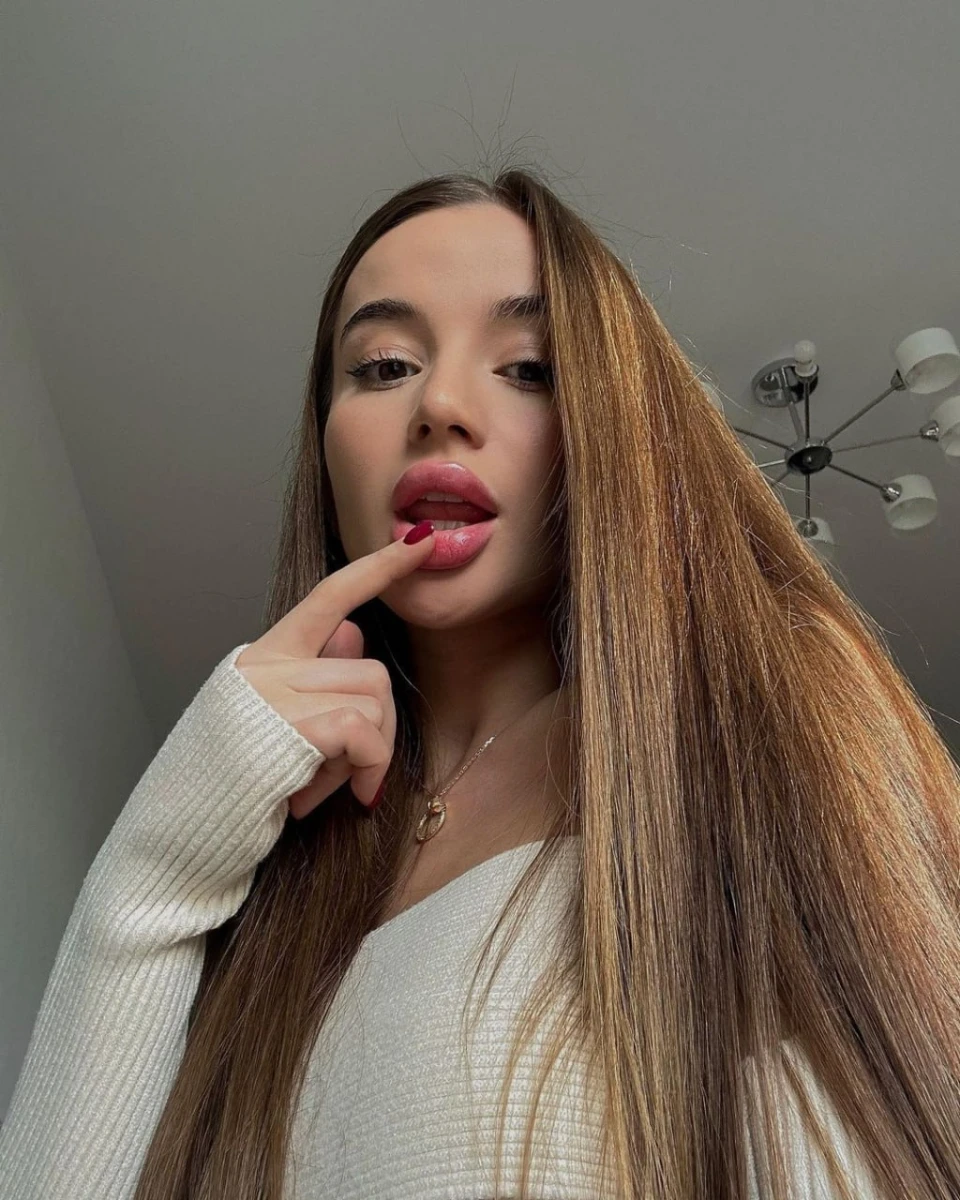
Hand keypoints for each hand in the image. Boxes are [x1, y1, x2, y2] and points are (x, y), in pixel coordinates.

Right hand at [235, 524, 434, 818]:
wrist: (179, 837)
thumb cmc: (229, 789)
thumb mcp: (272, 725)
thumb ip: (313, 676)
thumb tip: (354, 630)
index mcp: (261, 658)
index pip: (329, 595)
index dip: (379, 567)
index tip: (422, 542)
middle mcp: (265, 665)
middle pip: (369, 672)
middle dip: (375, 730)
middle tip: (341, 776)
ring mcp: (274, 693)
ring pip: (372, 701)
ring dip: (362, 758)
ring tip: (313, 789)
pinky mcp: (290, 728)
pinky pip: (363, 733)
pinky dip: (363, 770)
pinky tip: (317, 802)